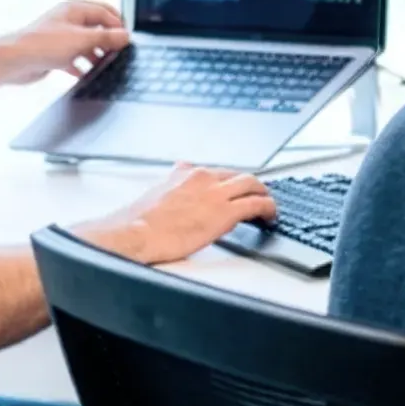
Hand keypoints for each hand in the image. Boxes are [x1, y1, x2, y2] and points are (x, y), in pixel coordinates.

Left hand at [0, 0, 127, 84]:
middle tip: (117, 53)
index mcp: (74, 9)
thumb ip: (106, 37)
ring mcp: (61, 37)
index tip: (126, 40)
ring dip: (95, 55)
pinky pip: (74, 58)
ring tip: (103, 65)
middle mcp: (68, 20)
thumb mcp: (81, 39)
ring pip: (86, 44)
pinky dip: (81, 66)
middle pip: (96, 28)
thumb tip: (125, 36)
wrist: (13, 61)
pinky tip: (85, 74)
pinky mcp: (54, 53)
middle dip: (107, 41)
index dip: (117, 25)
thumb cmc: (42, 45)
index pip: (104, 11)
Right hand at [84, 164, 277, 264]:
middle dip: (250, 185)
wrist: (134, 233)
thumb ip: (171, 185)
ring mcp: (216, 193)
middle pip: (238, 175)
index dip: (230, 181)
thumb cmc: (138, 222)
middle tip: (257, 195)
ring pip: (252, 184)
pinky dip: (268, 208)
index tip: (234, 188)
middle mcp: (203, 177)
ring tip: (268, 205)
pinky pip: (257, 204)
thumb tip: (173, 180)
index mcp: (186, 173)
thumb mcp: (155, 193)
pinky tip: (270, 216)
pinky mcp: (226, 212)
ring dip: (263, 194)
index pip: (217, 172)